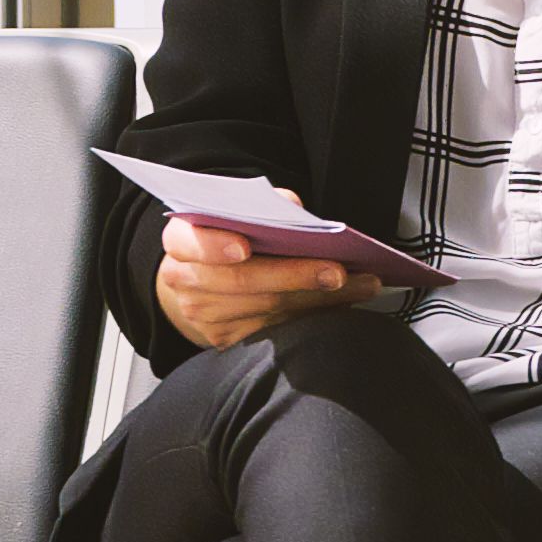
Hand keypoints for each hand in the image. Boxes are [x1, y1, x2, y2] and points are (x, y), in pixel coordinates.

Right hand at [154, 215, 361, 350]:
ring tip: (361, 284)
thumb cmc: (223, 236)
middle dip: (294, 275)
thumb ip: (258, 204)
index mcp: (181, 240)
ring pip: (266, 308)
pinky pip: (276, 329)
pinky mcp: (224, 338)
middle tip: (337, 271)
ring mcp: (203, 314)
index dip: (216, 245)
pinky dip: (314, 314)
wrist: (198, 278)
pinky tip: (344, 302)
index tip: (245, 246)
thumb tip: (292, 207)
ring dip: (319, 298)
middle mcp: (185, 280)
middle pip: (241, 281)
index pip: (190, 242)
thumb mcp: (233, 212)